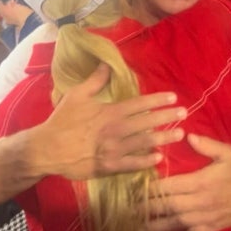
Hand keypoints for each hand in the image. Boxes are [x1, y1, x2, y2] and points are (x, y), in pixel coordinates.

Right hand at [28, 63, 186, 179]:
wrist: (47, 149)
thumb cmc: (62, 121)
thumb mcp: (77, 96)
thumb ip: (95, 81)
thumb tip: (107, 64)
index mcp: (109, 112)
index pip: (139, 104)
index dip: (157, 100)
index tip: (173, 97)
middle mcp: (114, 130)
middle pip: (146, 122)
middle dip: (166, 117)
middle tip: (184, 113)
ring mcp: (113, 150)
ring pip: (143, 143)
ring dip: (163, 138)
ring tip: (180, 134)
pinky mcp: (108, 167)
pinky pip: (131, 164)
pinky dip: (145, 161)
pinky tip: (159, 157)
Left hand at [145, 134, 230, 230]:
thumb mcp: (227, 152)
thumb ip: (207, 144)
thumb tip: (188, 136)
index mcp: (201, 182)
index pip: (170, 186)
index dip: (152, 188)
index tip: (137, 186)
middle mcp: (200, 202)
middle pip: (168, 205)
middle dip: (149, 206)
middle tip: (131, 205)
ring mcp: (204, 217)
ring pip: (175, 222)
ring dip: (156, 223)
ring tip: (138, 221)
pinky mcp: (209, 227)